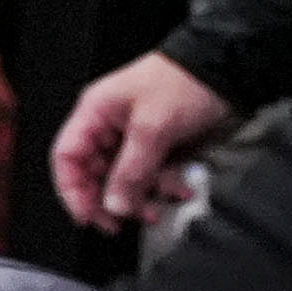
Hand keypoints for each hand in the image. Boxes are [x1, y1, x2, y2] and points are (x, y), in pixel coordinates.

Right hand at [47, 49, 235, 233]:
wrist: (225, 69)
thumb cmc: (184, 81)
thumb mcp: (153, 128)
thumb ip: (131, 170)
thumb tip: (113, 205)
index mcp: (95, 113)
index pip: (67, 157)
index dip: (71, 190)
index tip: (87, 216)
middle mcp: (108, 126)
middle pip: (94, 173)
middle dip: (111, 199)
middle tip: (122, 221)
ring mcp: (132, 137)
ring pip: (124, 179)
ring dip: (141, 197)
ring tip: (157, 207)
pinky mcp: (155, 145)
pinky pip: (149, 174)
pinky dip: (163, 186)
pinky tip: (179, 189)